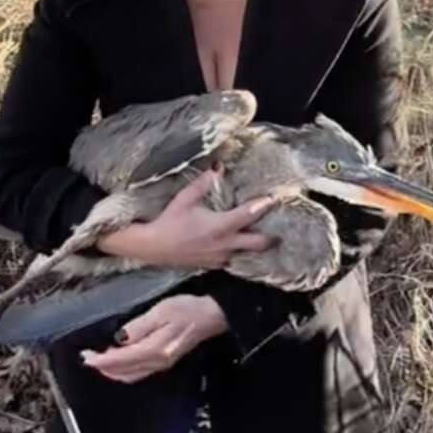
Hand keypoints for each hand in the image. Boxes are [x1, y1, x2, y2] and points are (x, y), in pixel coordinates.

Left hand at [80, 294, 227, 382]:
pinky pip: (139, 372)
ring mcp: (161, 364)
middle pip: (123, 372)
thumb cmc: (187, 309)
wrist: (211, 316)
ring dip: (112, 370)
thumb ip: (140, 326)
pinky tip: (119, 362)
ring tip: (98, 360)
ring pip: (130, 375)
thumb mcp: (161, 311)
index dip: (101, 360)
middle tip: (86, 358)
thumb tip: (119, 339)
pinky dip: (124, 370)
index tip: (85, 355)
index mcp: (154, 350)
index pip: (120, 360)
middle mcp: (157, 362)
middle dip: (103, 367)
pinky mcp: (165, 361)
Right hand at [96, 166, 274, 268]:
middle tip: (279, 231)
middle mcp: (225, 244)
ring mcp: (220, 258)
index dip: (264, 206)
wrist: (153, 247)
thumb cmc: (169, 221)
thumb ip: (204, 183)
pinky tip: (239, 249)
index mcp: (220, 226)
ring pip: (247, 255)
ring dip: (255, 248)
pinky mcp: (213, 266)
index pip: (249, 215)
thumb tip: (218, 167)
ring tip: (263, 239)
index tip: (274, 200)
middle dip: (271, 238)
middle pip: (258, 244)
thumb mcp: (185, 199)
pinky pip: (233, 261)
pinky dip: (239, 255)